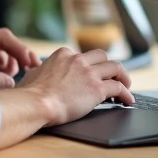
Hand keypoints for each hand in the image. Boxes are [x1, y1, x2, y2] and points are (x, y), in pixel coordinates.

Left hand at [0, 29, 42, 88]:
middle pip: (6, 47)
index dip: (20, 48)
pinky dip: (2, 76)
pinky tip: (4, 86)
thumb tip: (12, 83)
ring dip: (11, 69)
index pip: (4, 38)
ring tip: (15, 80)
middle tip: (32, 71)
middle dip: (19, 58)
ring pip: (1, 59)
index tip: (30, 63)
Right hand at [17, 47, 132, 126]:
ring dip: (123, 76)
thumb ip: (39, 70)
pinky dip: (126, 93)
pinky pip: (119, 88)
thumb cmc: (30, 93)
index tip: (91, 75)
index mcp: (63, 55)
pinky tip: (127, 100)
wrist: (36, 103)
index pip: (83, 56)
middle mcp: (78, 60)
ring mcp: (89, 73)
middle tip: (113, 76)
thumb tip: (37, 71)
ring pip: (115, 68)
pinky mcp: (97, 89)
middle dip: (109, 66)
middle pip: (102, 57)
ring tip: (126, 86)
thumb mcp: (32, 74)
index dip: (89, 66)